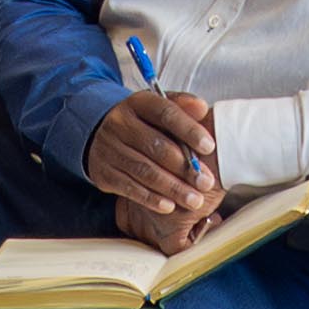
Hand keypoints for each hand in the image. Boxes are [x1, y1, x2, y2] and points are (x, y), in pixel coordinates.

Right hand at [81, 87, 226, 250]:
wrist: (99, 135)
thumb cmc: (141, 123)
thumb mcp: (158, 108)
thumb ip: (182, 107)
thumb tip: (201, 108)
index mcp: (138, 103)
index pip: (165, 112)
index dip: (189, 130)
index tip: (209, 147)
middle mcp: (119, 123)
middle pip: (156, 146)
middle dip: (185, 167)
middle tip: (206, 182)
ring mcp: (109, 149)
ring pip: (144, 171)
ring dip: (173, 188)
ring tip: (194, 200)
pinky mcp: (103, 173)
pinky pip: (130, 188)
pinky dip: (151, 199)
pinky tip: (169, 206)